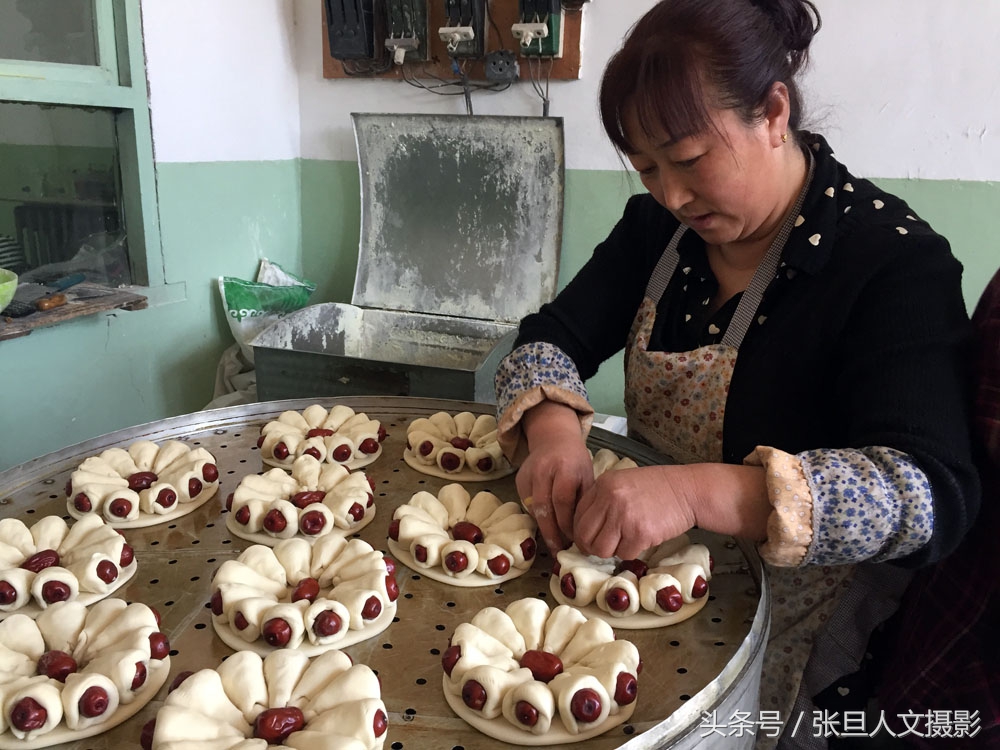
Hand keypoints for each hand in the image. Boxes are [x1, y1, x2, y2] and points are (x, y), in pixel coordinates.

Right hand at [517, 402, 594, 555]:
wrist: (553, 439)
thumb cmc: (575, 461)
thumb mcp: (586, 476)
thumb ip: (583, 502)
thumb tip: (583, 534)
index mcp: (565, 468)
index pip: (563, 502)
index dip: (567, 524)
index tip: (573, 540)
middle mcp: (543, 470)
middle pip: (544, 508)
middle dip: (551, 533)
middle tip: (559, 551)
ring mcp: (528, 475)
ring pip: (533, 509)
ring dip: (544, 527)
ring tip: (555, 542)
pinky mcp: (519, 480)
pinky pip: (527, 505)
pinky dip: (537, 517)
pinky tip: (547, 524)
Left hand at [573, 465, 696, 559]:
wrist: (687, 490)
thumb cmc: (656, 489)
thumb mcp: (622, 483)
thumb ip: (602, 500)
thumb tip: (584, 528)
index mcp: (603, 485)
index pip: (578, 515)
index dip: (581, 531)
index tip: (588, 538)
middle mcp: (610, 499)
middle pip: (585, 535)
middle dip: (591, 546)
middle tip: (601, 548)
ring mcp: (624, 516)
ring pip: (602, 549)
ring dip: (611, 551)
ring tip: (624, 542)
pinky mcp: (640, 533)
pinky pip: (625, 554)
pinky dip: (631, 552)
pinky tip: (641, 539)